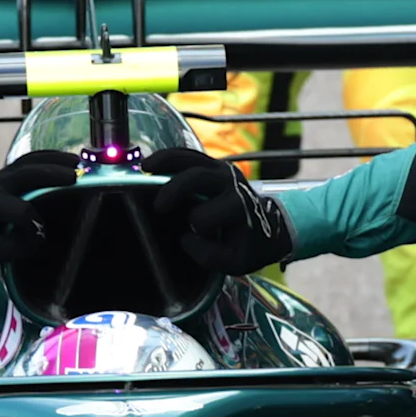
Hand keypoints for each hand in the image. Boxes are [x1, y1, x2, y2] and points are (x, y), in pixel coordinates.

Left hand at [0, 151, 80, 271]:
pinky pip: (29, 160)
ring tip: (78, 162)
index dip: (35, 225)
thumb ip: (17, 247)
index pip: (20, 210)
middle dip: (52, 173)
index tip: (41, 239)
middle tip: (77, 176)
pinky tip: (67, 160)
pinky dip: (49, 158)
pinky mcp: (5, 174)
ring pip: (29, 160)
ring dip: (54, 159)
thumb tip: (42, 237)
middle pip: (27, 173)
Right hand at [150, 148, 293, 275]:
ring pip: (190, 158)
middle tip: (158, 207)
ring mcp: (223, 170)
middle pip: (197, 177)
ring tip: (145, 168)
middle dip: (174, 190)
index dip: (195, 228)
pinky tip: (150, 163)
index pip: (204, 216)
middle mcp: (232, 183)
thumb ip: (210, 256)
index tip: (190, 236)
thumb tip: (186, 238)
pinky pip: (189, 155)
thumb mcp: (236, 261)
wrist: (270, 225)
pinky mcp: (215, 164)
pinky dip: (169, 157)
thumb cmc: (249, 245)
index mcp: (238, 208)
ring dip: (166, 162)